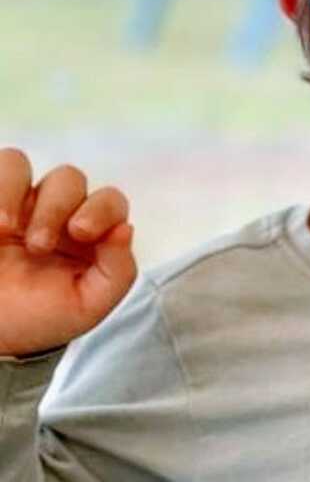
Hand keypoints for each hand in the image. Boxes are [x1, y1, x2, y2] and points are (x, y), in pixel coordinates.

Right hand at [0, 148, 136, 357]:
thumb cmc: (38, 318)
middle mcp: (53, 212)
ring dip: (13, 191)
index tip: (81, 233)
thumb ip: (118, 271)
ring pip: (19, 163)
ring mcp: (15, 203)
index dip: (101, 208)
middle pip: (68, 178)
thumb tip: (125, 229)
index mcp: (89, 234)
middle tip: (39, 245)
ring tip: (6, 230)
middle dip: (56, 208)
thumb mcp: (88, 306)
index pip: (109, 201)